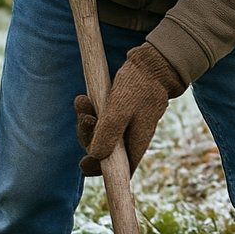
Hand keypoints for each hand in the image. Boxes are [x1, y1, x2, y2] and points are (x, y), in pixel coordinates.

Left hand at [74, 43, 185, 175]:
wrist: (152, 63)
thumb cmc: (138, 85)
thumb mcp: (119, 109)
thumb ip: (108, 134)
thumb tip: (94, 156)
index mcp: (136, 143)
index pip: (119, 170)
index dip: (100, 170)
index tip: (83, 164)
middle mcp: (132, 138)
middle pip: (104, 151)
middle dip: (88, 136)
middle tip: (85, 117)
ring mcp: (127, 126)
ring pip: (100, 133)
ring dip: (87, 120)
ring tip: (82, 101)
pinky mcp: (122, 113)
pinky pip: (101, 119)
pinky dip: (91, 111)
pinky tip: (84, 98)